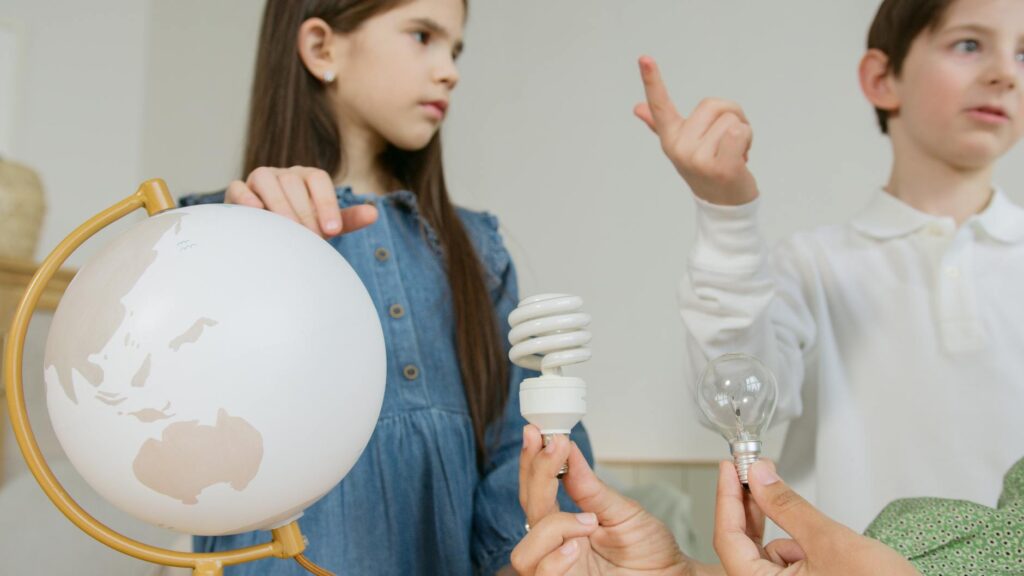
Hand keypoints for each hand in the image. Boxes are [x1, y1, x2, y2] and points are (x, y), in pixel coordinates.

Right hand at [226, 166, 377, 237]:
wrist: (270, 236)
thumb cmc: (302, 228)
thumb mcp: (325, 225)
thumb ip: (347, 219)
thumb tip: (374, 213)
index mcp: (307, 177)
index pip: (318, 179)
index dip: (327, 204)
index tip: (332, 231)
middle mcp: (283, 174)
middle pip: (293, 182)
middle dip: (304, 212)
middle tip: (311, 238)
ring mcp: (259, 180)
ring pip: (266, 179)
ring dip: (279, 205)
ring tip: (288, 229)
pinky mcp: (237, 191)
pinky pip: (238, 188)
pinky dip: (246, 198)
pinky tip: (257, 213)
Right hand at [510, 425, 705, 575]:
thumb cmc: (650, 550)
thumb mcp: (623, 511)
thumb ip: (590, 487)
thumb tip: (567, 449)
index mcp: (567, 523)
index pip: (537, 491)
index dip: (532, 462)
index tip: (539, 433)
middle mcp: (557, 546)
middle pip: (526, 511)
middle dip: (537, 474)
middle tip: (555, 447)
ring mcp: (558, 570)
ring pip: (524, 551)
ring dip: (552, 527)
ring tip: (588, 521)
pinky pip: (540, 574)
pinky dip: (556, 557)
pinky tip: (578, 545)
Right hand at [633, 56, 758, 205]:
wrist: (724, 205)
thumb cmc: (708, 168)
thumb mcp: (683, 145)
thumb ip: (660, 124)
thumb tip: (637, 108)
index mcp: (670, 138)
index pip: (660, 106)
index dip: (651, 80)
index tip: (644, 58)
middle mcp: (679, 148)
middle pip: (714, 105)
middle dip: (731, 116)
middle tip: (727, 142)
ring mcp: (698, 159)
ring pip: (732, 119)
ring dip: (743, 132)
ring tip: (734, 152)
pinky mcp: (720, 168)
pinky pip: (740, 132)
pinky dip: (748, 140)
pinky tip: (742, 158)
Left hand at [714, 460, 920, 575]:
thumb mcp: (829, 540)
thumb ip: (788, 506)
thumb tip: (759, 475)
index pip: (728, 538)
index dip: (727, 497)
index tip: (729, 466)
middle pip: (742, 545)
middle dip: (751, 507)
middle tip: (755, 471)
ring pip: (765, 554)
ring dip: (778, 528)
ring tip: (801, 513)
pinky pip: (786, 565)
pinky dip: (796, 545)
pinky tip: (819, 540)